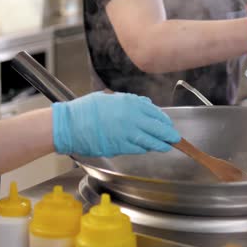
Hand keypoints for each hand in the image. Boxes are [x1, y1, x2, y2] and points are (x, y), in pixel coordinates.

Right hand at [52, 92, 179, 156]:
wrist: (71, 124)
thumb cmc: (86, 110)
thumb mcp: (110, 97)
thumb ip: (129, 101)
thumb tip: (145, 104)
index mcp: (130, 102)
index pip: (155, 112)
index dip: (164, 120)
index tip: (167, 124)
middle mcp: (132, 117)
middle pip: (157, 127)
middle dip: (168, 134)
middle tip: (175, 138)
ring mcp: (127, 132)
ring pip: (151, 140)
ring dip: (161, 144)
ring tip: (167, 146)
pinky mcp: (120, 146)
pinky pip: (138, 148)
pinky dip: (146, 149)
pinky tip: (150, 149)